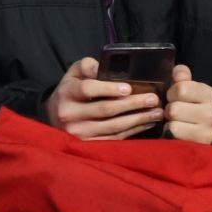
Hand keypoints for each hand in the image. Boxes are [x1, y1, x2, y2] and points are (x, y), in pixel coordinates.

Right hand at [45, 57, 166, 139]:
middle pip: (105, 109)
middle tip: (153, 99)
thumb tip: (102, 68)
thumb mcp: (73, 75)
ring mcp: (79, 132)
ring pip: (113, 126)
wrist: (54, 118)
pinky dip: (134, 131)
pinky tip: (147, 123)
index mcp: (66, 93)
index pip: (87, 89)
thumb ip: (87, 67)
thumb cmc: (70, 92)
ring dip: (138, 119)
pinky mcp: (87, 145)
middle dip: (132, 104)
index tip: (128, 88)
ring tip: (157, 112)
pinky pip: (115, 138)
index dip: (108, 89)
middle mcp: (69, 114)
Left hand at [164, 65, 211, 144]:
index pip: (182, 88)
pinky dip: (170, 134)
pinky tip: (177, 134)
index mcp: (210, 94)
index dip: (171, 94)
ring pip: (173, 122)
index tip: (175, 98)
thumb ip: (181, 76)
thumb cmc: (183, 108)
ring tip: (176, 123)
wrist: (189, 135)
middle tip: (174, 114)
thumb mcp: (182, 88)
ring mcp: (209, 130)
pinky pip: (174, 135)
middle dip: (169, 111)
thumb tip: (179, 73)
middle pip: (174, 108)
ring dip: (169, 123)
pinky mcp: (201, 143)